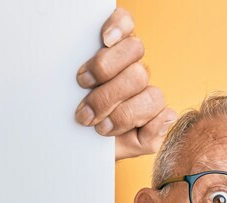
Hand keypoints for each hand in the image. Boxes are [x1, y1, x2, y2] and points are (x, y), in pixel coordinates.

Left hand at [74, 7, 176, 160]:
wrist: (80, 153)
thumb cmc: (72, 125)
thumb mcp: (62, 106)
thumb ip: (68, 88)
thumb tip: (91, 76)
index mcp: (111, 53)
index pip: (124, 24)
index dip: (119, 26)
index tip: (104, 40)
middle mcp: (132, 68)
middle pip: (136, 56)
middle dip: (107, 84)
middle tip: (83, 109)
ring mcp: (147, 93)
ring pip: (149, 90)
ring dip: (121, 113)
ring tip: (98, 126)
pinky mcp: (159, 120)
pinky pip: (164, 116)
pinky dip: (148, 126)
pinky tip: (131, 132)